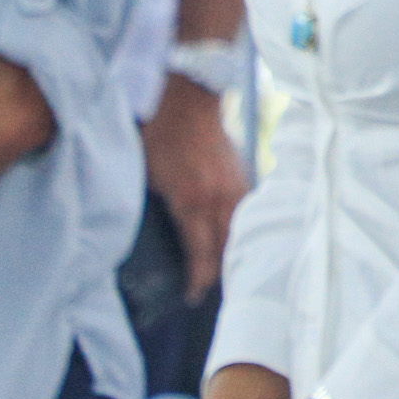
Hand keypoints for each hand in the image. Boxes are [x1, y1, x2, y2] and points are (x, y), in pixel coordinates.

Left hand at [142, 77, 249, 291]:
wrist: (188, 102)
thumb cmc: (160, 138)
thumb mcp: (151, 180)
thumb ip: (168, 209)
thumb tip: (175, 234)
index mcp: (192, 203)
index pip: (201, 255)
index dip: (198, 281)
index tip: (192, 297)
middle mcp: (219, 200)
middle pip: (226, 250)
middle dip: (220, 275)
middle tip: (210, 293)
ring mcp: (235, 189)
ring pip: (240, 233)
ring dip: (235, 254)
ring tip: (229, 273)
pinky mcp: (244, 178)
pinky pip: (246, 214)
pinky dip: (242, 231)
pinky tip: (239, 241)